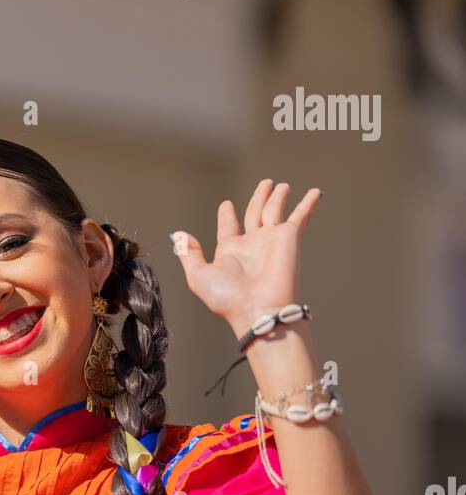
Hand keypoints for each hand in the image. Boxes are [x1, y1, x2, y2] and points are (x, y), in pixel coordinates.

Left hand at [171, 179, 321, 334]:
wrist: (258, 311)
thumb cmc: (228, 298)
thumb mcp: (198, 276)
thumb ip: (189, 254)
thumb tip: (178, 236)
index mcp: (231, 251)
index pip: (229, 227)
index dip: (227, 215)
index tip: (226, 205)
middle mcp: (252, 244)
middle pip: (255, 213)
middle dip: (259, 197)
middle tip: (266, 183)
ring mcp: (272, 240)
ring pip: (275, 210)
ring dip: (279, 197)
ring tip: (282, 186)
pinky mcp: (290, 238)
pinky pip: (301, 215)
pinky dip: (308, 204)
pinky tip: (316, 193)